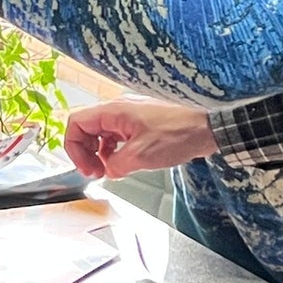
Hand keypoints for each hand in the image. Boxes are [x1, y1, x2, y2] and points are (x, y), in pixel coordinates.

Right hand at [63, 98, 218, 178]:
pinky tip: (124, 164)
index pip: (76, 123)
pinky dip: (116, 151)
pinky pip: (119, 136)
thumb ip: (116, 165)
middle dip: (86, 152)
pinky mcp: (142, 123)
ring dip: (101, 153)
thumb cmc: (179, 132)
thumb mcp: (140, 156)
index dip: (74, 148)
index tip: (85, 168)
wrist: (208, 126)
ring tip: (109, 171)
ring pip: (103, 133)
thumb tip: (109, 170)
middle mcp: (119, 109)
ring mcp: (131, 115)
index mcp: (114, 110)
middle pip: (87, 128)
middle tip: (95, 173)